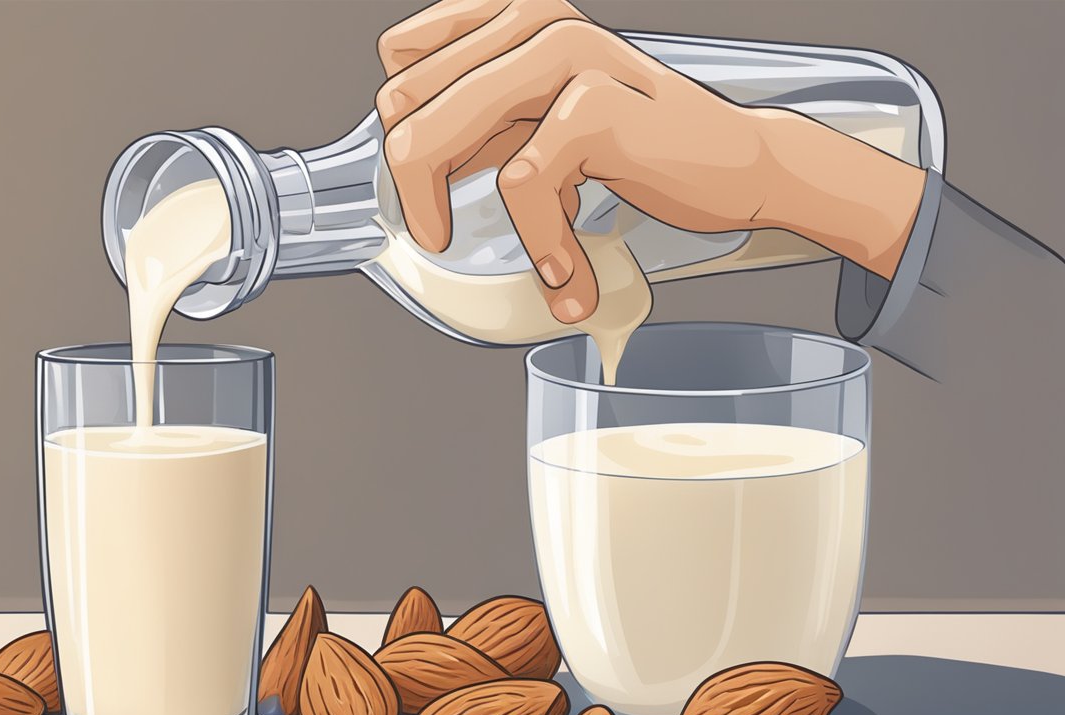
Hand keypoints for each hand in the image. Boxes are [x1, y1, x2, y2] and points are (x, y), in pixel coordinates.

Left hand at [376, 0, 925, 322]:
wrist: (736, 163)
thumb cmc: (635, 144)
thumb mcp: (539, 118)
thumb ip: (477, 122)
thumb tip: (405, 159)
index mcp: (512, 12)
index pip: (400, 61)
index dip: (404, 132)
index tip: (433, 188)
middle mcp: (532, 19)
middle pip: (401, 107)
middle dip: (417, 190)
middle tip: (449, 233)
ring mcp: (563, 54)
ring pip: (435, 140)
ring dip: (457, 222)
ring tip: (516, 261)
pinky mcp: (595, 104)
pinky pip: (519, 186)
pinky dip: (541, 241)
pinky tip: (569, 268)